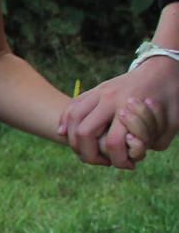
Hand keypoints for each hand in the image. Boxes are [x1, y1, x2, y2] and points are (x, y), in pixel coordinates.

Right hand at [59, 56, 178, 167]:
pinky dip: (65, 120)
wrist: (162, 68)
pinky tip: (64, 132)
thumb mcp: (172, 124)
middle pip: (84, 132)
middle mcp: (108, 99)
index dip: (118, 161)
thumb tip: (133, 152)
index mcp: (129, 107)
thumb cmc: (170, 97)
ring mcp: (99, 91)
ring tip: (83, 150)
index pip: (112, 143)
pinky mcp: (96, 89)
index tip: (129, 164)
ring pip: (72, 116)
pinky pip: (72, 105)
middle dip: (88, 154)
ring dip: (73, 139)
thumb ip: (154, 141)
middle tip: (101, 161)